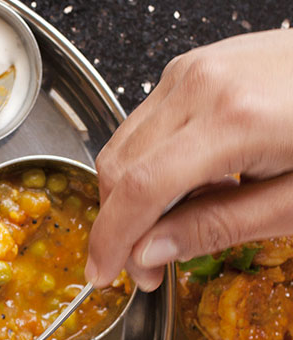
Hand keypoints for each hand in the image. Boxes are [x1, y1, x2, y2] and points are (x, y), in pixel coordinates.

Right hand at [86, 29, 292, 291]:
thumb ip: (218, 227)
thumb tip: (149, 252)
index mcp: (235, 120)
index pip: (140, 188)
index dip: (111, 239)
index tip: (105, 275)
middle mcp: (201, 84)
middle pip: (120, 165)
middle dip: (120, 223)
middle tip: (148, 265)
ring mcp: (193, 68)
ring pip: (124, 143)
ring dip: (133, 194)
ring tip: (179, 221)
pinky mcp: (193, 65)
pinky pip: (146, 122)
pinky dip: (151, 162)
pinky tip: (192, 182)